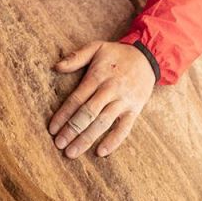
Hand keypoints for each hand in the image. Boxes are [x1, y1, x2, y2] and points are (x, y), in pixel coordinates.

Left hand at [47, 41, 155, 158]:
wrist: (149, 57)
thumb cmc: (118, 54)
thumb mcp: (97, 47)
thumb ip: (76, 57)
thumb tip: (56, 67)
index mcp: (98, 76)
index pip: (77, 98)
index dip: (63, 114)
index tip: (52, 128)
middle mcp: (110, 90)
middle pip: (88, 113)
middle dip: (72, 130)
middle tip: (59, 144)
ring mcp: (124, 101)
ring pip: (103, 123)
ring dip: (87, 139)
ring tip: (72, 152)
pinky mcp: (135, 110)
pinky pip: (124, 128)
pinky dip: (113, 141)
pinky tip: (100, 152)